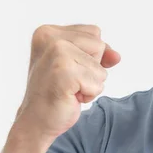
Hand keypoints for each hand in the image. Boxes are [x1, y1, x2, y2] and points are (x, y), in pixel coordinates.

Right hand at [13, 24, 120, 142]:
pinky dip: (89, 94)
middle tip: (68, 80)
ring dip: (90, 83)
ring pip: (100, 67)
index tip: (69, 69)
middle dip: (92, 68)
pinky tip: (70, 96)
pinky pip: (98, 83)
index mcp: (48, 31)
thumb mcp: (77, 65)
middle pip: (100, 45)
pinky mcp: (64, 72)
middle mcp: (50, 37)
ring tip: (68, 89)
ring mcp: (56, 53)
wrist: (35, 121)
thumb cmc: (55, 92)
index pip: (94, 32)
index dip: (91, 55)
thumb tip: (116, 56)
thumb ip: (98, 54)